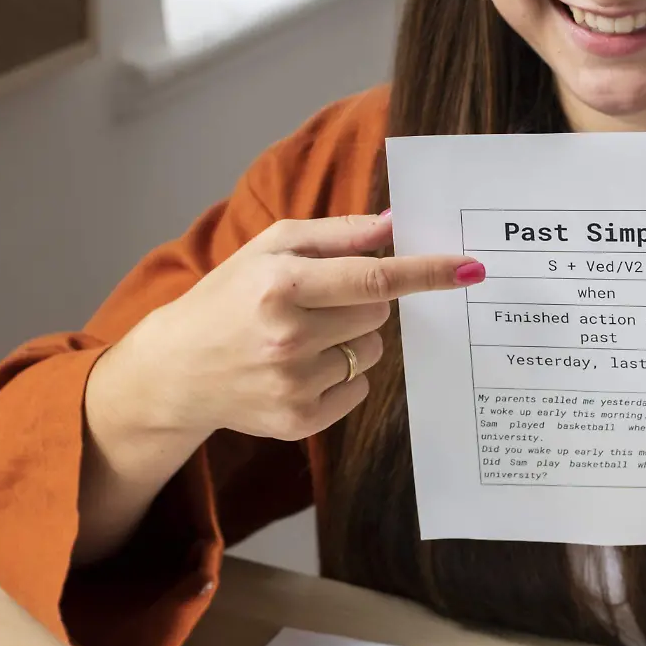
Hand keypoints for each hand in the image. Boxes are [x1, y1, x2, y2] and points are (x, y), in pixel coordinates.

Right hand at [135, 211, 483, 440]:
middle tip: (319, 301)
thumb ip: (337, 234)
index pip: (373, 278)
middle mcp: (288, 337)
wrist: (176, 369)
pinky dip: (341, 375)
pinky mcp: (298, 420)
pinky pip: (359, 388)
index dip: (426, 272)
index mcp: (281, 285)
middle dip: (363, 302)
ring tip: (301, 336)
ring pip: (372, 351)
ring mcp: (294, 384)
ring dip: (351, 338)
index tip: (469, 268)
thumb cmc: (229, 296)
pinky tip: (298, 368)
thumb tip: (395, 225)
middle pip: (378, 313)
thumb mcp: (270, 248)